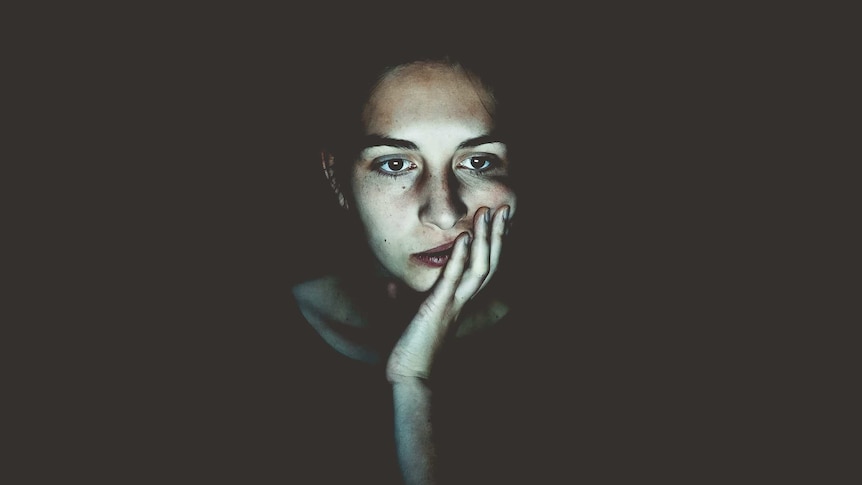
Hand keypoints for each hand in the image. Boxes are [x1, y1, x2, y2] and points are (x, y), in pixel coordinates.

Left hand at [386, 205, 510, 382]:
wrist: (409, 377)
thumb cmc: (408, 351)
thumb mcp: (403, 319)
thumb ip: (402, 300)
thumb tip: (392, 286)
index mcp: (457, 302)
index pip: (479, 268)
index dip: (490, 246)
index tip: (496, 223)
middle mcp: (461, 301)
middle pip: (488, 263)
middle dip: (497, 236)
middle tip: (505, 210)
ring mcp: (453, 304)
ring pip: (478, 267)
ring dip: (485, 239)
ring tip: (490, 215)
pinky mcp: (438, 308)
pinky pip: (453, 279)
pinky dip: (459, 257)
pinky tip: (465, 237)